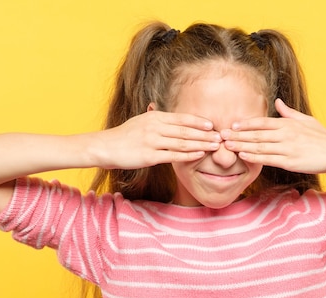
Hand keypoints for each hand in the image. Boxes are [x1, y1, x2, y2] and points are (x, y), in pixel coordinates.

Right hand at [94, 110, 221, 168]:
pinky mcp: (149, 156)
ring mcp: (152, 141)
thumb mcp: (140, 121)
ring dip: (201, 144)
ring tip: (216, 146)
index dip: (198, 121)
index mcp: (155, 117)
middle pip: (185, 130)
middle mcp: (155, 127)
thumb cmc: (124, 136)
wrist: (104, 147)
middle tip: (221, 136)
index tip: (212, 125)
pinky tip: (200, 155)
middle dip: (205, 134)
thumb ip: (154, 118)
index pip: (181, 118)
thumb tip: (160, 112)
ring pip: (182, 142)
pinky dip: (188, 155)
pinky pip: (173, 155)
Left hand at [221, 99, 325, 173]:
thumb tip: (277, 102)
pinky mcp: (291, 162)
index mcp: (287, 124)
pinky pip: (269, 159)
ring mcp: (287, 148)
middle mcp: (285, 134)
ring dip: (242, 146)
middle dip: (237, 135)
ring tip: (227, 146)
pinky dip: (255, 157)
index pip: (262, 123)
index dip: (245, 124)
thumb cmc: (322, 137)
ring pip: (260, 146)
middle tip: (221, 135)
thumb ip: (288, 112)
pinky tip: (244, 156)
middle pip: (256, 134)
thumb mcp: (305, 120)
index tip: (231, 125)